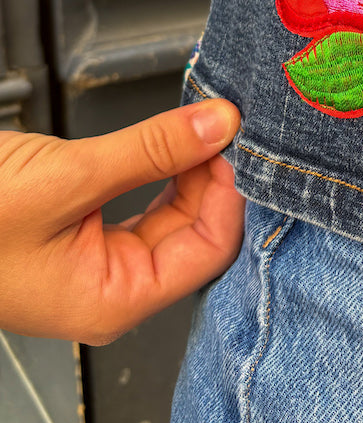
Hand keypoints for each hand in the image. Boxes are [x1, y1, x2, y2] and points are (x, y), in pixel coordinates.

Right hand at [0, 100, 243, 344]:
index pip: (211, 250)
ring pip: (169, 216)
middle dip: (209, 176)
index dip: (230, 192)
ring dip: (184, 170)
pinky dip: (156, 172)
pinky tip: (163, 144)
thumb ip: (152, 150)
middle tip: (215, 124)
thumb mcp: (69, 175)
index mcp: (114, 298)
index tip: (233, 140)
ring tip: (191, 127)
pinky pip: (139, 207)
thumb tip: (217, 125)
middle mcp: (111, 289)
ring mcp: (94, 265)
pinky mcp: (78, 238)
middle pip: (195, 232)